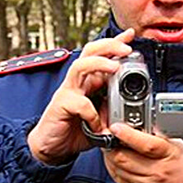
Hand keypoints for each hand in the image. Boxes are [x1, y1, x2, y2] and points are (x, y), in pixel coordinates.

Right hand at [27, 28, 134, 164]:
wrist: (51, 147)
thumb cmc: (73, 131)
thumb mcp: (101, 119)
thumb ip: (113, 113)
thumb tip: (132, 112)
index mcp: (88, 82)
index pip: (101, 56)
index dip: (115, 43)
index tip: (130, 35)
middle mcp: (78, 82)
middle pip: (90, 52)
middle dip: (109, 46)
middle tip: (126, 48)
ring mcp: (68, 92)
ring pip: (80, 66)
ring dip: (99, 63)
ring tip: (114, 67)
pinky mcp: (61, 105)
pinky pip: (79, 103)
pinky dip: (92, 113)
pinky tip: (98, 125)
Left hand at [102, 123, 182, 182]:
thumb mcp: (179, 148)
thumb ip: (160, 136)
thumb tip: (141, 124)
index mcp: (168, 156)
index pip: (145, 144)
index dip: (126, 134)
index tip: (116, 127)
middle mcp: (155, 172)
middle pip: (123, 157)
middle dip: (111, 143)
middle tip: (108, 134)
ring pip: (117, 167)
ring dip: (110, 154)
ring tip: (112, 145)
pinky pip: (117, 178)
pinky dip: (113, 166)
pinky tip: (116, 160)